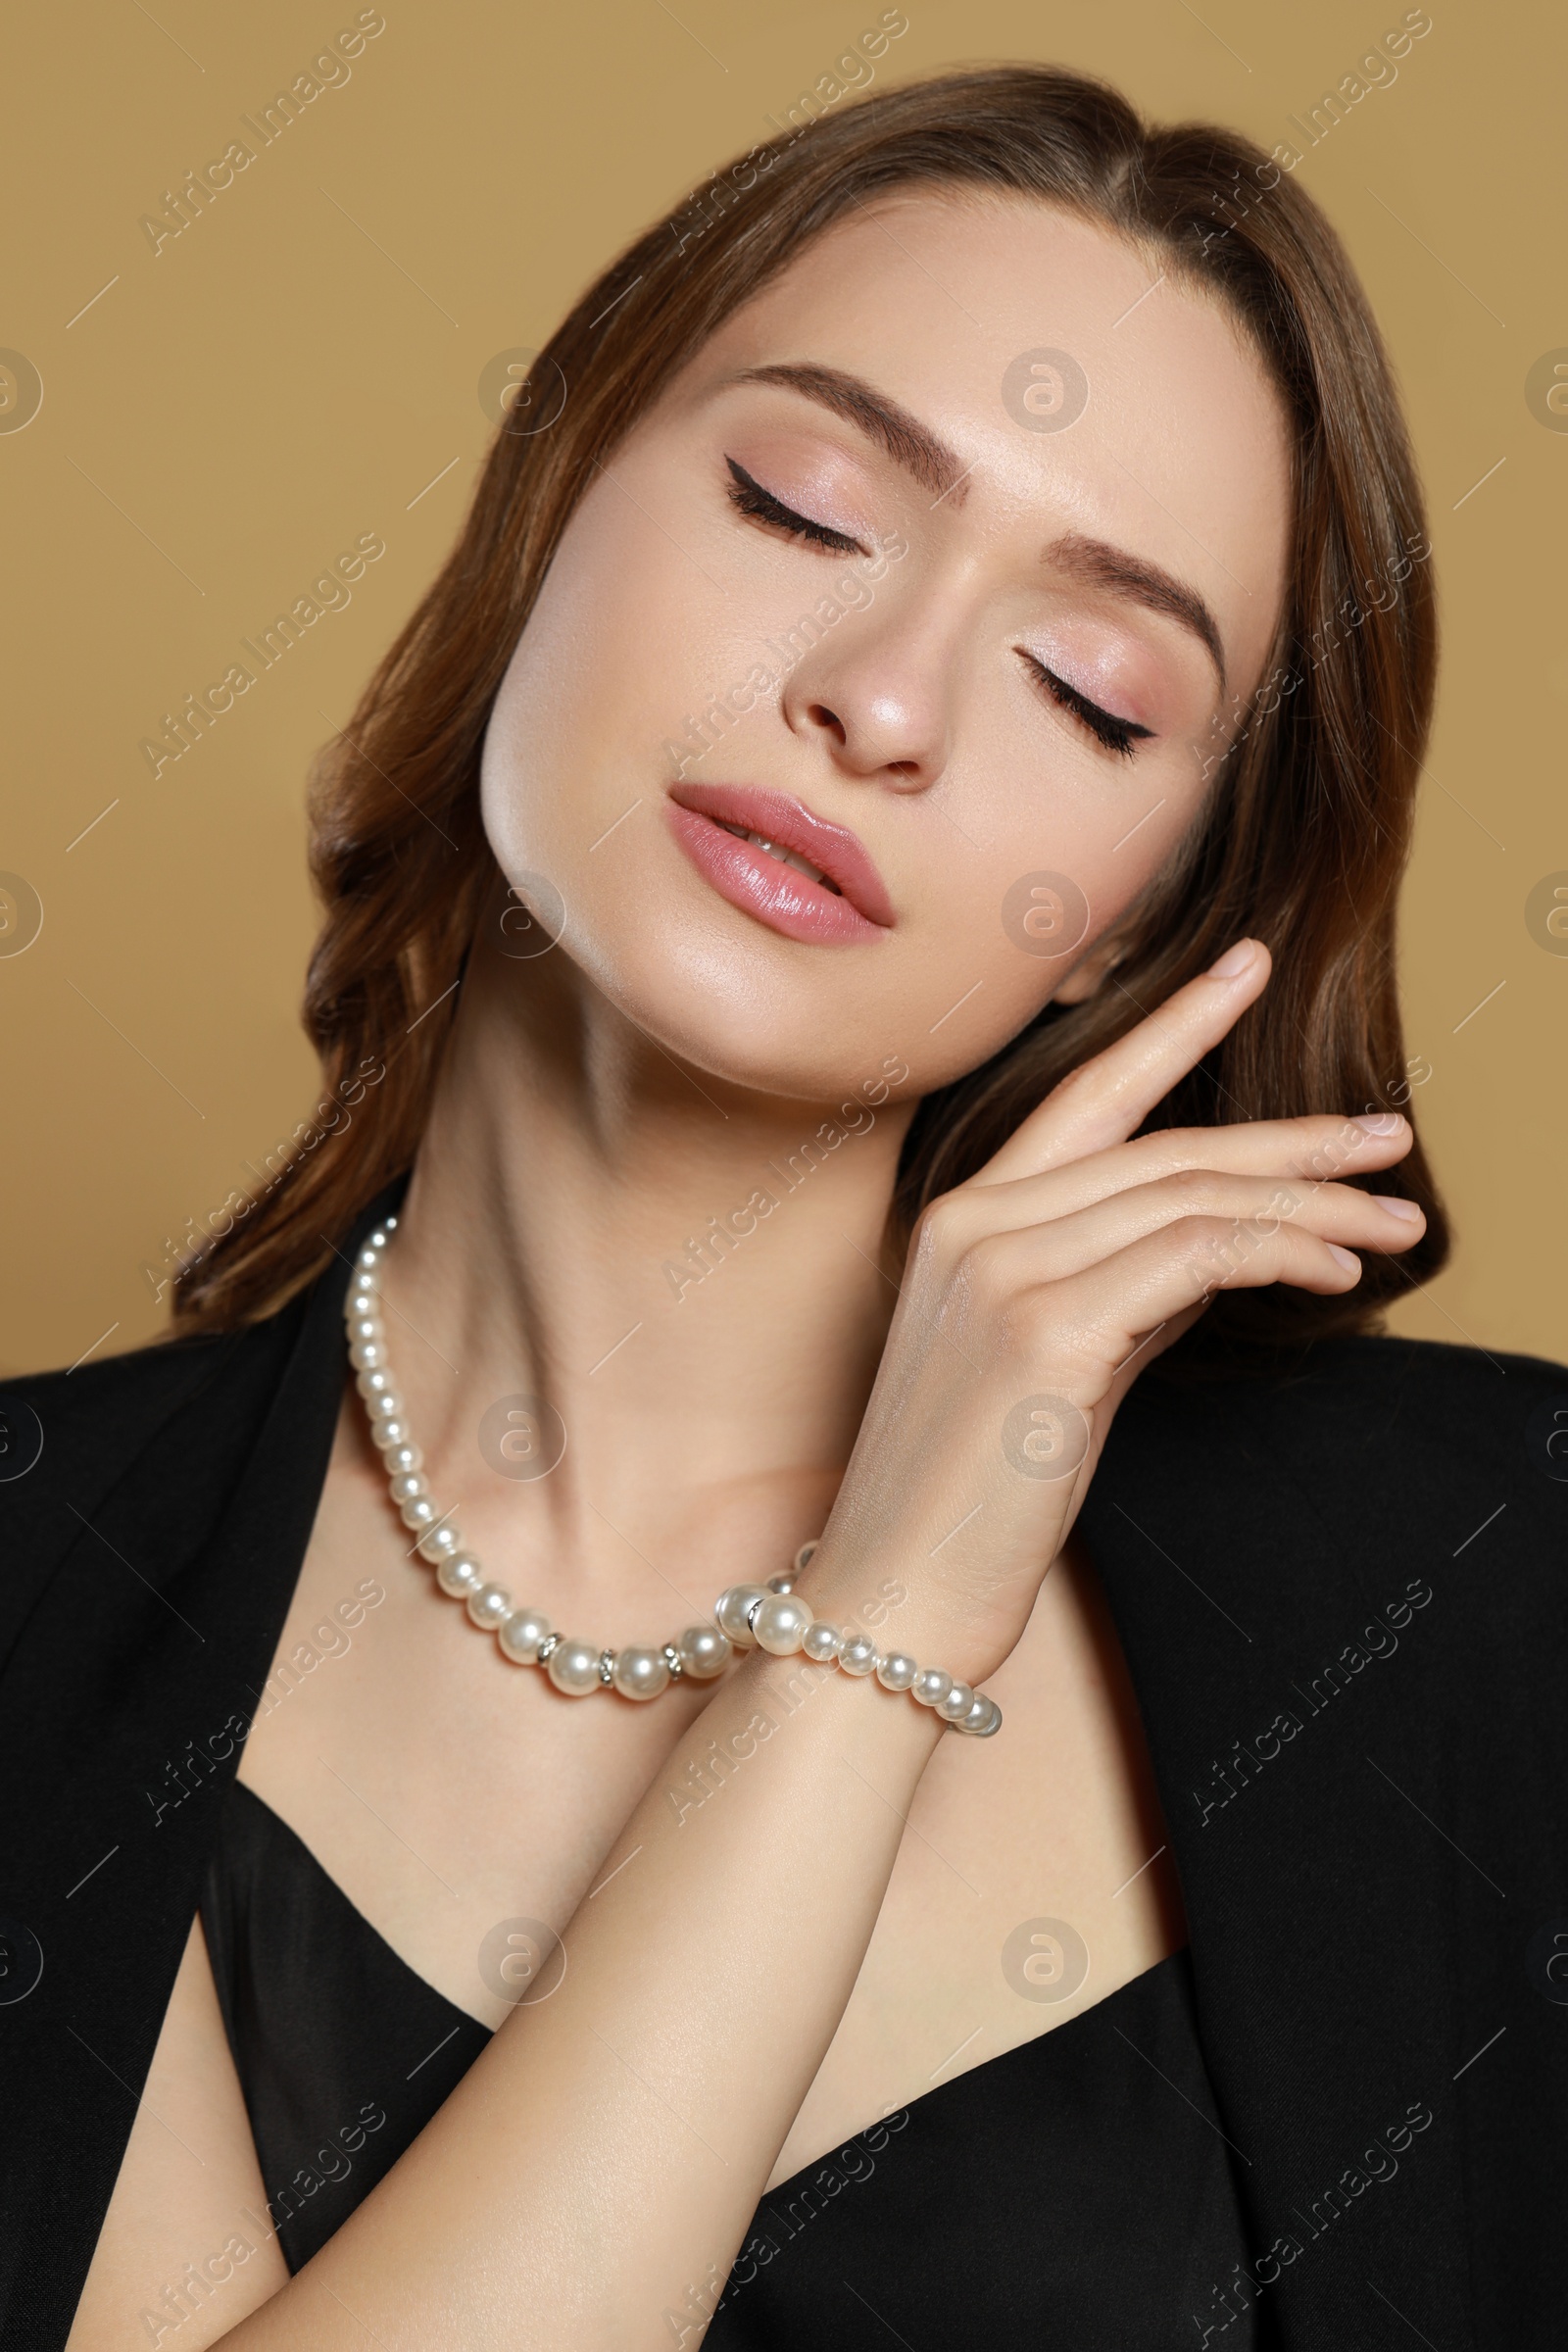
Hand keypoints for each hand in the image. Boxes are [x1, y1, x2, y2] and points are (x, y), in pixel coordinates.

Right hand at [803, 939, 1423, 1686]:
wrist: (894, 1593)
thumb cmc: (968, 1492)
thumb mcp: (1049, 1362)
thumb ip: (1120, 1286)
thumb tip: (1220, 1242)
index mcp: (961, 1218)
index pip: (1087, 1097)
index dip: (1172, 1025)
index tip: (1247, 969)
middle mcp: (973, 1223)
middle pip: (1164, 1147)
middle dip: (1292, 1138)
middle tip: (1389, 1135)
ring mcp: (1001, 1270)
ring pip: (1190, 1195)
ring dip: (1312, 1202)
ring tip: (1396, 1221)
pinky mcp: (1043, 1330)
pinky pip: (1193, 1256)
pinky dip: (1278, 1248)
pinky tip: (1337, 1266)